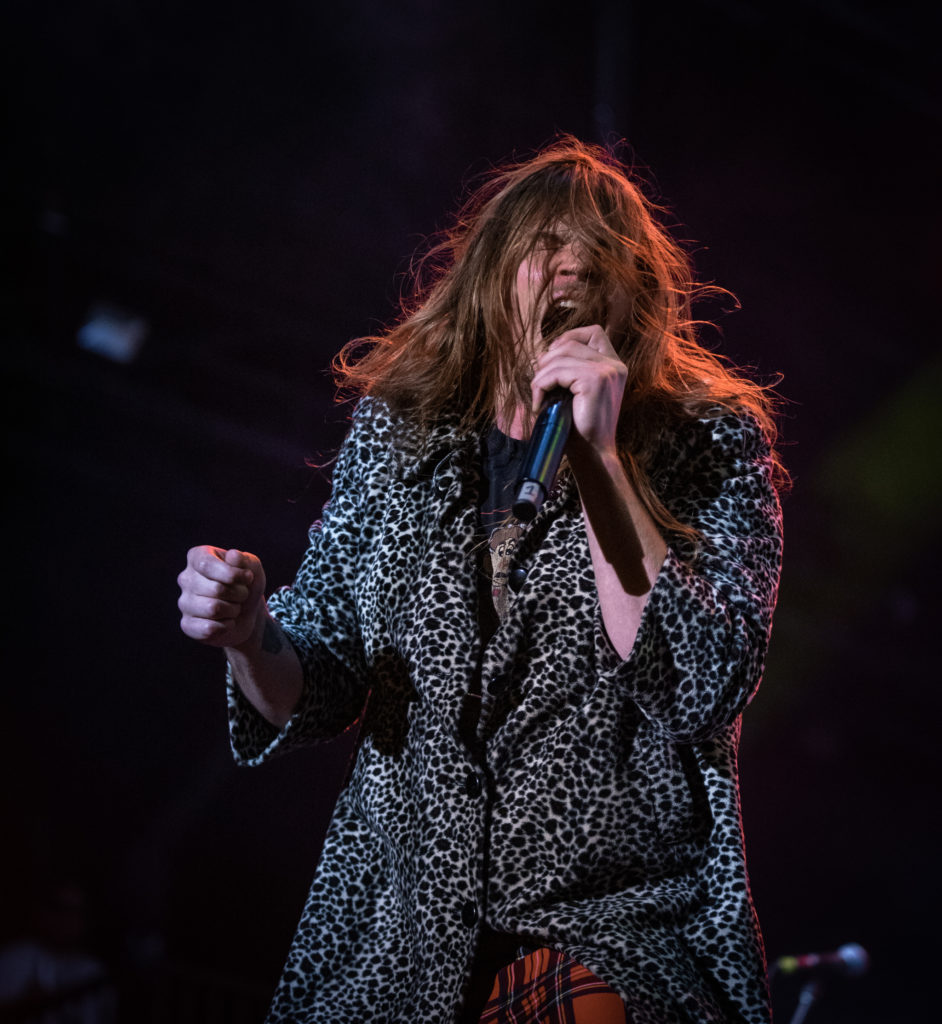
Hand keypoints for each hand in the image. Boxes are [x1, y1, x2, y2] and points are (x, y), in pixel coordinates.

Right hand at [177, 546, 266, 648]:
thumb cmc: (246, 585)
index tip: (248, 577)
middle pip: (216, 589)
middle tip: (242, 595)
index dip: (232, 574)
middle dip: (239, 594)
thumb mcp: (252, 568)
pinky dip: (226, 626)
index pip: (206, 565)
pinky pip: (208, 629)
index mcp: (197, 557)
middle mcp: (185, 578)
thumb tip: (233, 556)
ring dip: (233, 610)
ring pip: (212, 609)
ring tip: (234, 607)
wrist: (247, 613)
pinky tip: (226, 621)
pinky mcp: (187, 625)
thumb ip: (245, 559)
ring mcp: (184, 602)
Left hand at [530, 324, 626, 456]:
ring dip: (540, 377)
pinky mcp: (595, 380)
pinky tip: (540, 405)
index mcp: (614, 365)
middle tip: (540, 385)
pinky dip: (541, 386)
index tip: (552, 359)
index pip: (593, 333)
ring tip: (539, 397)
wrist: (592, 454)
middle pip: (570, 343)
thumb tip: (541, 355)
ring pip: (560, 357)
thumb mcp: (576, 392)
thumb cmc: (580, 427)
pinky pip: (556, 372)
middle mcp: (615, 365)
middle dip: (547, 361)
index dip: (568, 338)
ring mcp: (607, 371)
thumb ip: (570, 370)